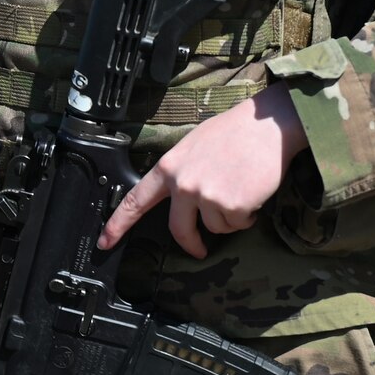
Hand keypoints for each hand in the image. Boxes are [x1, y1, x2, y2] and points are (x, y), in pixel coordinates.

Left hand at [98, 84, 309, 258]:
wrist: (269, 124)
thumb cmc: (236, 131)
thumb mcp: (195, 144)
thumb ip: (181, 171)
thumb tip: (180, 195)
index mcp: (170, 167)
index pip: (137, 200)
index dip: (118, 224)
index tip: (105, 242)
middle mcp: (184, 184)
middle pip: (178, 229)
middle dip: (191, 244)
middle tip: (198, 250)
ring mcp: (207, 196)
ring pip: (215, 227)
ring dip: (230, 216)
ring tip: (241, 188)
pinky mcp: (232, 206)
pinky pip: (238, 224)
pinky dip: (248, 215)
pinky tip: (253, 191)